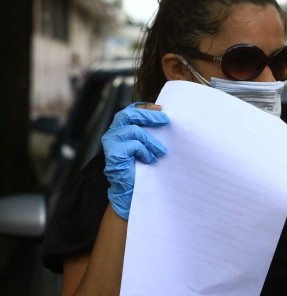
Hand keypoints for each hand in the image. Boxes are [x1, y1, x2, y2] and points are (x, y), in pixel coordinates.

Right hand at [101, 102, 169, 219]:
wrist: (129, 189)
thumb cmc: (139, 167)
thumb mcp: (145, 146)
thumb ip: (149, 133)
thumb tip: (167, 121)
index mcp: (120, 128)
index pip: (130, 110)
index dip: (144, 106)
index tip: (161, 108)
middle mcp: (113, 132)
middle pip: (129, 115)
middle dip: (149, 115)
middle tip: (165, 120)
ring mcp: (111, 142)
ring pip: (134, 131)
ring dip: (151, 141)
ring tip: (161, 151)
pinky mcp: (113, 153)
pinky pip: (133, 146)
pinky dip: (145, 152)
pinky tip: (150, 160)